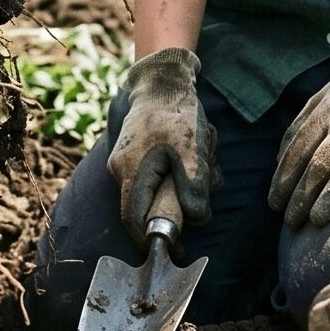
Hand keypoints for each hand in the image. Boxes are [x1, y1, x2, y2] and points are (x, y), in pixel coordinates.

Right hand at [106, 47, 217, 238]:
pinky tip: (200, 151)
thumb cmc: (176, 114)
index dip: (151, 239)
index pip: (133, 219)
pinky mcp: (138, 151)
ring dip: (187, 182)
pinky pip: (158, 172)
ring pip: (157, 188)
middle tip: (206, 190)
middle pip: (149, 204)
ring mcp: (127, 159)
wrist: (162, 79)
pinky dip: (181, 169)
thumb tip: (196, 218)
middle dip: (181, 203)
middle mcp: (122, 168)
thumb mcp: (192, 151)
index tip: (176, 251)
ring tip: (207, 158)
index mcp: (131, 171)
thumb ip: (194, 188)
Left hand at [267, 28, 329, 228]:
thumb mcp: (324, 96)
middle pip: (319, 162)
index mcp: (325, 111)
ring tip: (316, 221)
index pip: (298, 150)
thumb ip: (301, 125)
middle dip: (302, 195)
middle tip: (290, 222)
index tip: (274, 204)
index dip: (284, 178)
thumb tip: (279, 160)